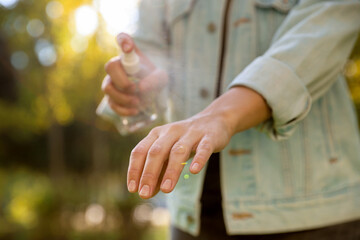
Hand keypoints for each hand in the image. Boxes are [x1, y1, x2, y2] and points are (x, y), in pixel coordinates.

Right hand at [102, 33, 167, 115]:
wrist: (152, 94)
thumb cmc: (154, 80)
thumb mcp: (161, 78)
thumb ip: (154, 79)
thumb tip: (140, 87)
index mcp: (129, 56)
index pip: (123, 40)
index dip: (124, 41)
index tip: (129, 46)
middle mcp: (117, 65)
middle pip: (110, 67)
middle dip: (123, 82)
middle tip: (136, 89)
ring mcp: (111, 81)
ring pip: (108, 88)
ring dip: (124, 98)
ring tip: (138, 102)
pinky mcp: (111, 97)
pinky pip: (111, 104)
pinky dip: (124, 110)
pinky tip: (135, 111)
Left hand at [127, 87, 271, 198]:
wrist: (214, 120)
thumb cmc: (186, 140)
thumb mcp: (169, 152)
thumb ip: (159, 171)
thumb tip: (148, 192)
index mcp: (157, 134)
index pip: (140, 151)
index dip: (134, 170)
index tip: (133, 189)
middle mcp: (171, 131)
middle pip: (157, 152)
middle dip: (149, 174)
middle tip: (145, 194)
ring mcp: (190, 133)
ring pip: (178, 151)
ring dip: (171, 171)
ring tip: (166, 189)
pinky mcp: (208, 137)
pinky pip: (203, 148)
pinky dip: (198, 159)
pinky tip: (194, 171)